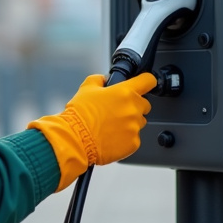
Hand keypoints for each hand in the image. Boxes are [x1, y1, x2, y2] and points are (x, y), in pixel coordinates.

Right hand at [27, 72, 155, 190]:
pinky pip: (134, 138)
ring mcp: (134, 127)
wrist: (75, 139)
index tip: (145, 83)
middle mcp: (133, 109)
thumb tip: (104, 79)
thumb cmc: (80, 115)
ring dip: (130, 122)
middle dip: (134, 106)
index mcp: (125, 92)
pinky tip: (111, 136)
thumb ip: (98, 80)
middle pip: (145, 104)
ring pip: (139, 122)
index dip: (146, 80)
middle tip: (117, 110)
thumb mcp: (86, 88)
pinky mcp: (133, 143)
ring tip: (111, 125)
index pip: (148, 81)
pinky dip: (125, 138)